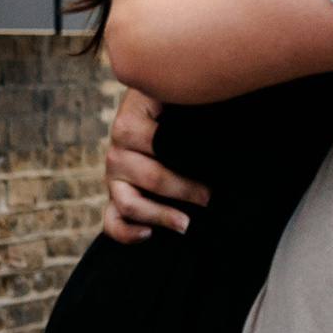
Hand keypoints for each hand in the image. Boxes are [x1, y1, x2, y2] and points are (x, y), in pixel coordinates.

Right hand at [101, 83, 208, 243]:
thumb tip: (220, 135)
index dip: (187, 157)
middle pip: (151, 178)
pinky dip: (126, 233)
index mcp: (129, 122)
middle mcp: (116, 150)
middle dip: (185, 190)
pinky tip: (149, 234)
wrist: (149, 111)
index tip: (215, 166)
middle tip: (211, 197)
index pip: (157, 144)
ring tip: (186, 224)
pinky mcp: (113, 196)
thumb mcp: (175, 99)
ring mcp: (112, 176)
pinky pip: (112, 222)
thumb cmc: (170, 106)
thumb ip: (187, 110)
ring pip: (129, 203)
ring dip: (160, 215)